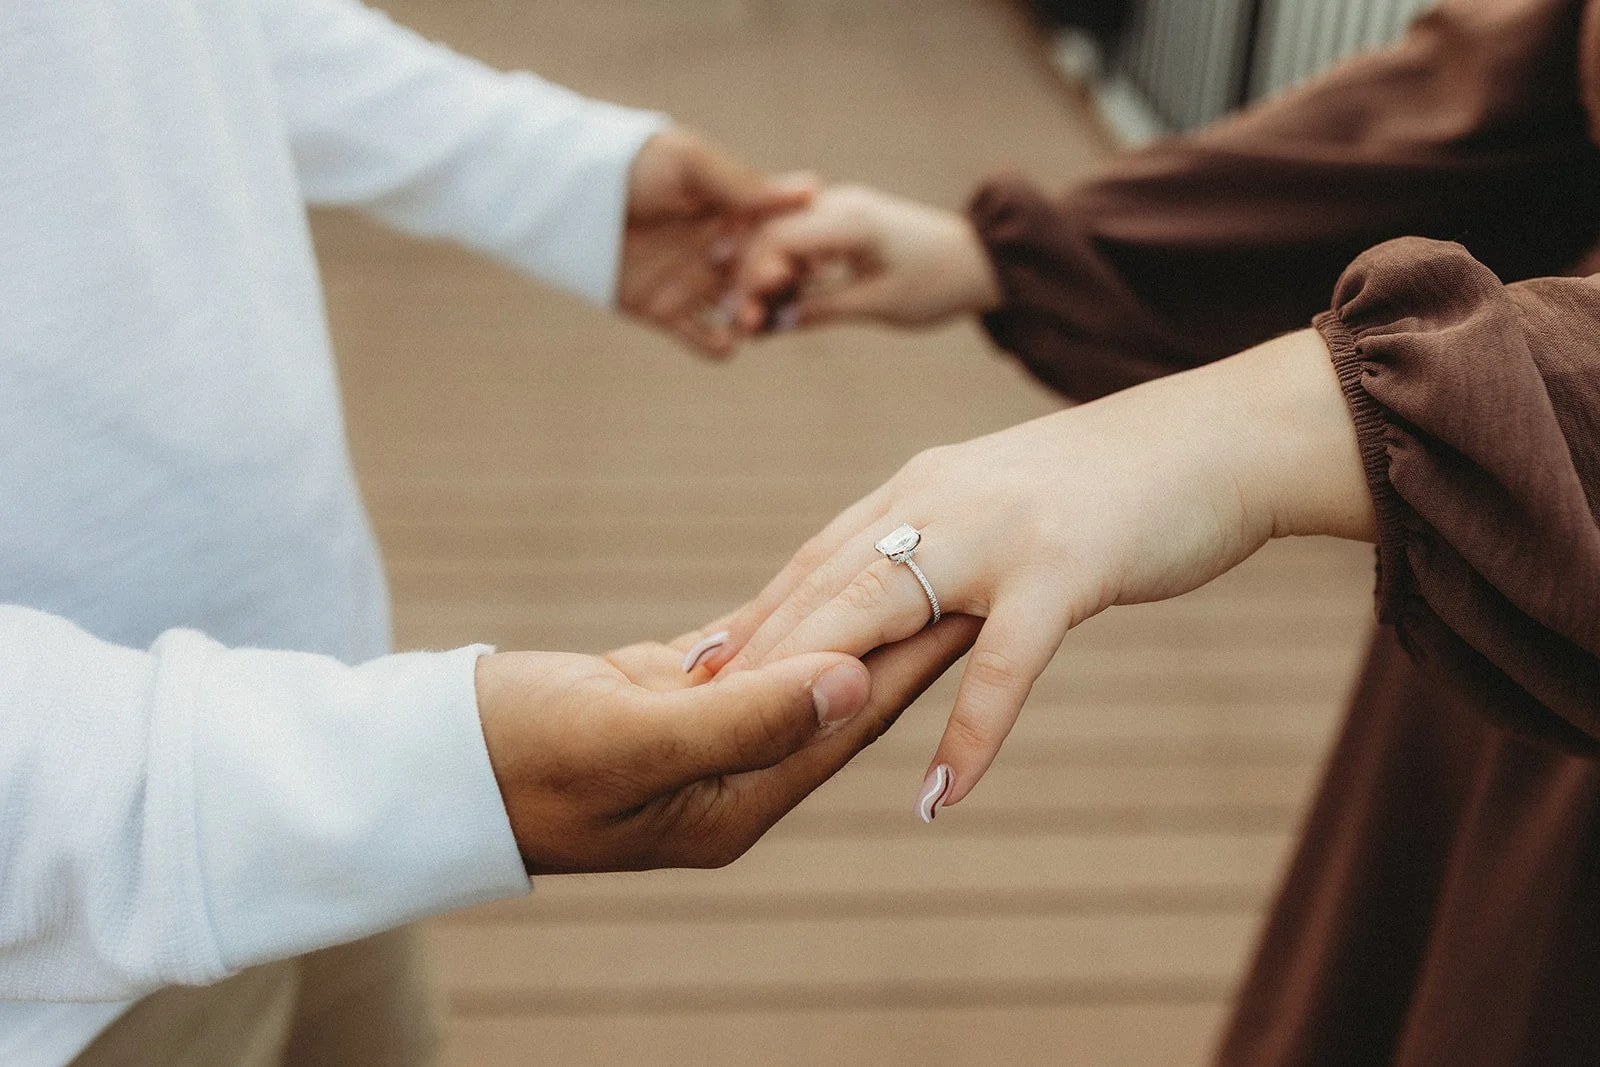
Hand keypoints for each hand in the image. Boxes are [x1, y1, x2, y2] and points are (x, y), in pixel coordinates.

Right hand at [475, 615, 978, 872]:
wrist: (426, 765)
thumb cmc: (515, 759)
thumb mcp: (628, 738)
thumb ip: (745, 718)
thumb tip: (852, 680)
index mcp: (734, 801)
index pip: (846, 724)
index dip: (912, 665)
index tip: (972, 606)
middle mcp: (728, 777)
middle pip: (836, 699)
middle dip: (902, 639)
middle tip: (966, 577)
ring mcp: (696, 740)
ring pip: (795, 672)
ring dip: (852, 622)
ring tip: (910, 572)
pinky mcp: (661, 699)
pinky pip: (742, 653)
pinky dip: (783, 617)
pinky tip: (821, 585)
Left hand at [619, 128, 815, 356]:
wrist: (565, 194)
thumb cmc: (628, 163)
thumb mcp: (688, 163)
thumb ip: (743, 184)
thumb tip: (810, 189)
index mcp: (734, 213)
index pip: (778, 239)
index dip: (795, 251)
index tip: (811, 260)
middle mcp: (721, 250)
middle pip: (762, 280)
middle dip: (773, 290)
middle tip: (770, 291)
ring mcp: (694, 283)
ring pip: (739, 312)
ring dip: (751, 320)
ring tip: (749, 321)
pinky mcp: (666, 312)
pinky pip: (702, 338)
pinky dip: (719, 346)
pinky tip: (726, 342)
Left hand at [705, 330, 1374, 814]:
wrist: (1220, 438)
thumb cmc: (1114, 482)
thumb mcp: (1004, 499)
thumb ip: (946, 538)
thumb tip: (899, 592)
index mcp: (923, 488)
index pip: (818, 557)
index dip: (756, 613)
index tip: (696, 664)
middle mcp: (941, 502)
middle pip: (827, 584)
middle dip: (756, 650)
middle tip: (691, 710)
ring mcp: (999, 534)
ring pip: (885, 610)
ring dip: (821, 680)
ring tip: (768, 741)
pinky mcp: (1064, 569)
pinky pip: (1004, 665)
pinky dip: (969, 735)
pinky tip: (940, 796)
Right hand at [730, 184, 1002, 332]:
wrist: (981, 261)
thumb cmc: (938, 283)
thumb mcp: (879, 304)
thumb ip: (821, 310)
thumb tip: (770, 325)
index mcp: (849, 219)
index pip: (777, 239)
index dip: (752, 278)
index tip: (743, 318)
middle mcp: (837, 205)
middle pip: (769, 234)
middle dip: (749, 279)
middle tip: (738, 324)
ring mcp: (837, 211)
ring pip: (779, 239)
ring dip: (762, 278)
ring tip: (753, 320)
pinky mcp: (840, 226)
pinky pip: (798, 244)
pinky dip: (783, 274)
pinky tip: (774, 305)